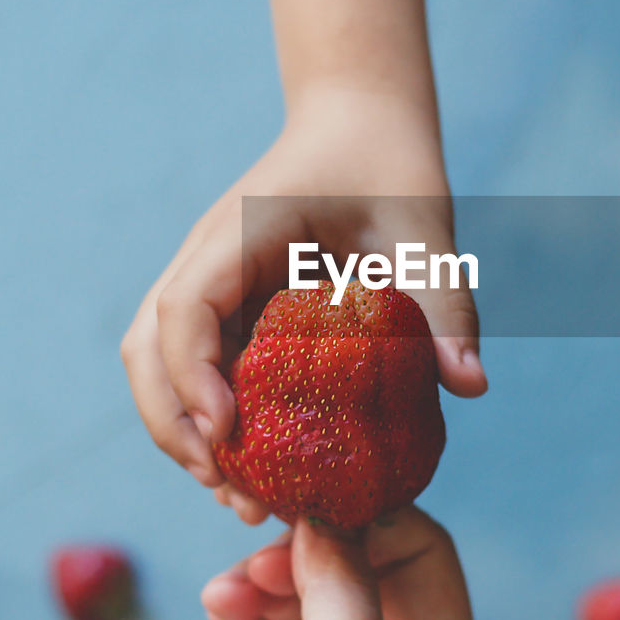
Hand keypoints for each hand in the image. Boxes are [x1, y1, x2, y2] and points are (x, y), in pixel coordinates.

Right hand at [121, 88, 486, 522]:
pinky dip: (209, 414)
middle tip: (236, 493)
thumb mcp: (425, 234)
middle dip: (177, 427)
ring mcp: (208, 279)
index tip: (230, 434)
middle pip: (147, 349)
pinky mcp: (224, 300)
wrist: (361, 125)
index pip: (184, 306)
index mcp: (242, 230)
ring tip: (240, 494)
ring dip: (185, 430)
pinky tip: (255, 460)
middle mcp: (206, 257)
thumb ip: (444, 306)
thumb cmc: (391, 169)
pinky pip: (194, 362)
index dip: (194, 375)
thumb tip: (471, 387)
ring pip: (158, 362)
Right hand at [123, 506, 487, 619]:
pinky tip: (220, 609)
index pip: (426, 560)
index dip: (377, 520)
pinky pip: (261, 616)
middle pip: (364, 564)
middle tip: (269, 545)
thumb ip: (347, 592)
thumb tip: (330, 515)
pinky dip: (241, 599)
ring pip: (308, 584)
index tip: (320, 499)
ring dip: (269, 572)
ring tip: (234, 594)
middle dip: (315, 545)